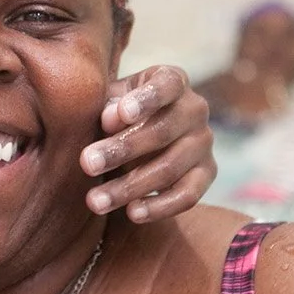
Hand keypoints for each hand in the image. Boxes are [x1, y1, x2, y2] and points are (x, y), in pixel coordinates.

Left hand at [79, 65, 215, 222]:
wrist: (138, 141)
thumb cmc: (116, 114)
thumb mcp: (108, 104)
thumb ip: (107, 107)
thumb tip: (110, 118)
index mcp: (173, 80)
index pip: (167, 84)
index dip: (146, 98)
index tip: (121, 113)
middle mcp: (195, 109)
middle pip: (163, 131)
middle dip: (122, 149)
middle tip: (86, 163)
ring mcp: (204, 142)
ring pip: (170, 168)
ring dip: (130, 186)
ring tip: (95, 201)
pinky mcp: (207, 174)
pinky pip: (188, 195)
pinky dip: (160, 206)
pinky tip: (131, 213)